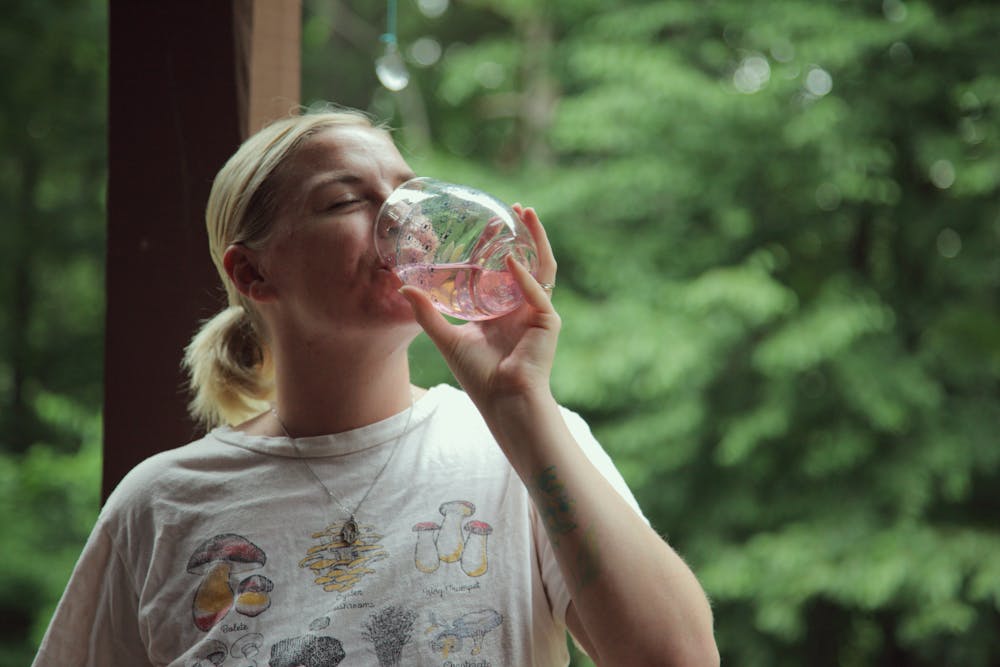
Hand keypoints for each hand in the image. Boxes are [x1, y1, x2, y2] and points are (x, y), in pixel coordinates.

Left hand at [399, 205, 559, 405]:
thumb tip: (402, 287)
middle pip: (529, 259)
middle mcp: (524, 305)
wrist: (503, 401)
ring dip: (537, 240)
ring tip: (527, 215)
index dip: (501, 243)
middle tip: (516, 207)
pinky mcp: (547, 321)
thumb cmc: (479, 375)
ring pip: (543, 266)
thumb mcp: (446, 337)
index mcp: (505, 308)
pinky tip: (510, 261)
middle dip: (525, 232)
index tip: (491, 220)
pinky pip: (537, 291)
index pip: (506, 267)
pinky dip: (523, 276)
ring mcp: (538, 311)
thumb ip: (427, 312)